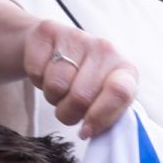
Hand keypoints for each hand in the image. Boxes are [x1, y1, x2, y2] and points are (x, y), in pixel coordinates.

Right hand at [22, 19, 138, 139]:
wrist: (56, 47)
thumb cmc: (86, 82)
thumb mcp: (104, 99)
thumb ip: (106, 116)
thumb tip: (87, 131)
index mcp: (126, 70)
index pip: (119, 93)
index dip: (100, 116)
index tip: (86, 130)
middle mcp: (106, 49)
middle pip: (81, 97)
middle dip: (69, 112)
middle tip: (68, 109)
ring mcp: (77, 36)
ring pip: (56, 86)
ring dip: (52, 97)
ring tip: (60, 88)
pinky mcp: (48, 31)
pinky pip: (36, 71)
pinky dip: (37, 80)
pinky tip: (47, 71)